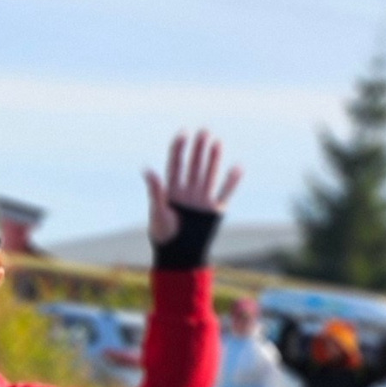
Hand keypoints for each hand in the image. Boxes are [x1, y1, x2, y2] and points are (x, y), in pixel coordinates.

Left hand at [144, 129, 240, 244]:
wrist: (179, 256)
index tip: (183, 133)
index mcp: (171, 190)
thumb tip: (147, 169)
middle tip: (204, 130)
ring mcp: (202, 199)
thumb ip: (156, 190)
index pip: (175, 164)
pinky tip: (238, 166)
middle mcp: (188, 191)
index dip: (178, 148)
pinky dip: (232, 181)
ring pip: (209, 174)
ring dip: (214, 159)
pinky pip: (226, 192)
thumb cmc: (163, 235)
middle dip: (198, 149)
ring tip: (217, 141)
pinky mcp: (215, 210)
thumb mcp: (157, 211)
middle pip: (194, 165)